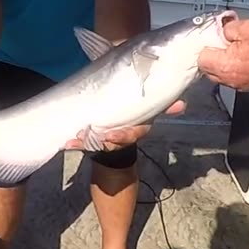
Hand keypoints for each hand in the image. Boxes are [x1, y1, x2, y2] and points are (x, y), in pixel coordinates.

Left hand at [64, 100, 185, 150]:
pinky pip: (84, 143)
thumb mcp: (149, 111)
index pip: (131, 135)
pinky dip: (75, 143)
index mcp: (135, 129)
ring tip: (73, 139)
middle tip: (86, 135)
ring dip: (83, 143)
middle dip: (98, 141)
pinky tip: (66, 141)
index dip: (121, 137)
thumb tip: (182, 105)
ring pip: (95, 144)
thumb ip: (165, 107)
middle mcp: (120, 136)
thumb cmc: (135, 117)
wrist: (121, 131)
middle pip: (110, 142)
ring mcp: (106, 139)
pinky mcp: (94, 139)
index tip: (111, 135)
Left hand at [197, 19, 248, 90]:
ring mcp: (239, 84)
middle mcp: (230, 79)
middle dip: (212, 57)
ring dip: (223, 64)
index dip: (205, 46)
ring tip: (235, 50)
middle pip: (208, 70)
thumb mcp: (244, 27)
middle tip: (222, 44)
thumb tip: (221, 30)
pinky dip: (234, 70)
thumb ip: (226, 28)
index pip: (201, 58)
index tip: (211, 40)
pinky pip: (233, 78)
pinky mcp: (248, 86)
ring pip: (220, 76)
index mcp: (225, 65)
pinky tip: (244, 59)